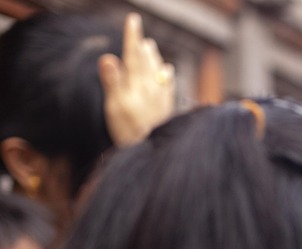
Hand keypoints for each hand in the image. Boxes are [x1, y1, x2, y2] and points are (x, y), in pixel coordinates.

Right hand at [99, 14, 175, 147]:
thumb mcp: (114, 105)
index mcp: (135, 84)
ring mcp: (160, 98)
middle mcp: (150, 88)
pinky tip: (168, 71)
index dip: (132, 36)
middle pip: (145, 62)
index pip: (132, 55)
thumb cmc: (129, 130)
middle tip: (140, 32)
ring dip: (153, 58)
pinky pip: (167, 87)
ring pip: (157, 72)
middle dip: (141, 45)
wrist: (154, 151)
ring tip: (151, 46)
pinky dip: (166, 76)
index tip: (133, 20)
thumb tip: (109, 57)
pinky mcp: (166, 109)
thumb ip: (112, 81)